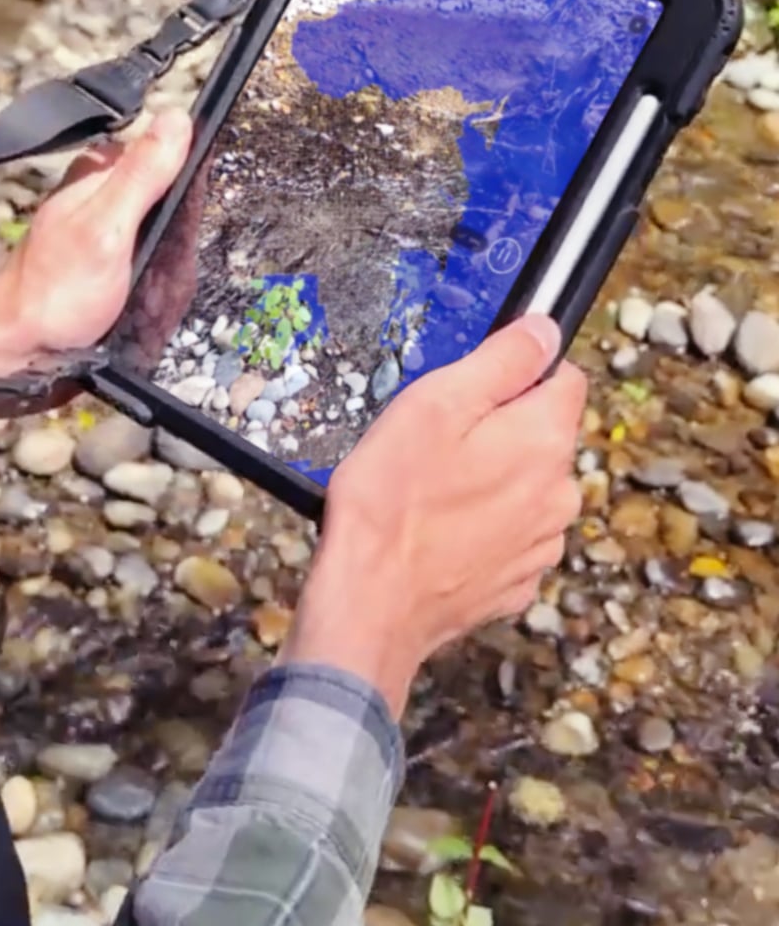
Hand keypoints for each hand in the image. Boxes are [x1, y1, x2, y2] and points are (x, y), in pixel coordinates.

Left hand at [0, 109, 192, 409]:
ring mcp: (105, 224)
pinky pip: (152, 264)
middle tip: (152, 276)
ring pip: (165, 238)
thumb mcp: (106, 228)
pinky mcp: (107, 255)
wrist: (19, 346)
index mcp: (100, 171)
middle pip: (172, 205)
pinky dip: (154, 285)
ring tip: (141, 294)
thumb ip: (142, 175)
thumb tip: (178, 116)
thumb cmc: (58, 290)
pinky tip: (139, 301)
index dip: (188, 199)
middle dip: (176, 245)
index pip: (171, 159)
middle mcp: (102, 191)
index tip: (178, 236)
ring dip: (166, 270)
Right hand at [280, 314, 586, 718]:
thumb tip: (546, 329)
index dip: (516, 373)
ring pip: (525, 488)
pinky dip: (482, 529)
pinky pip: (509, 536)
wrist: (371, 605)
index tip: (466, 391)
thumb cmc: (391, 499)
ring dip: (492, 483)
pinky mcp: (516, 584)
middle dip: (498, 431)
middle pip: (542, 436)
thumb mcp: (434, 405)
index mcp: (545, 440)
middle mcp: (561, 494)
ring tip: (430, 494)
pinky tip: (438, 535)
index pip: (564, 377)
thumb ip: (501, 362)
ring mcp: (542, 546)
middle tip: (432, 445)